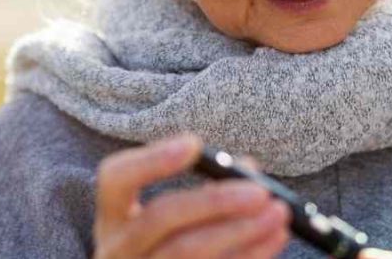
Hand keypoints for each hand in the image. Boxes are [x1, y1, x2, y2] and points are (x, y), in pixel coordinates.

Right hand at [93, 133, 290, 258]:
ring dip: (240, 231)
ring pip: (187, 252)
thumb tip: (247, 168)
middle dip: (215, 201)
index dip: (151, 160)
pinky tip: (273, 240)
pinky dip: (247, 257)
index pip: (115, 179)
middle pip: (159, 219)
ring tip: (278, 214)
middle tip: (261, 192)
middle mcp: (118, 249)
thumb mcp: (173, 218)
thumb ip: (206, 187)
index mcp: (113, 217)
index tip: (195, 143)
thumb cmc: (170, 243)